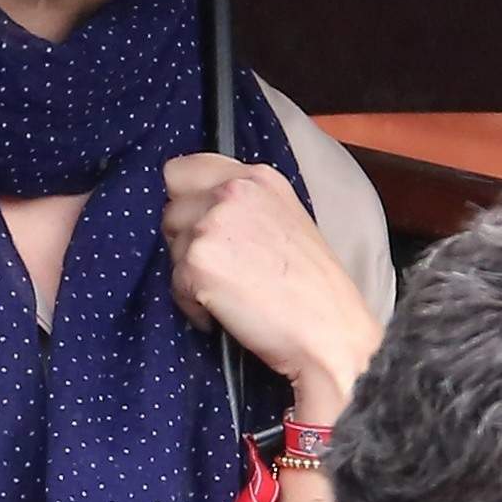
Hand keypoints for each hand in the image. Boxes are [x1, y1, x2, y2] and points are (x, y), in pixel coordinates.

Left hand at [161, 153, 380, 415]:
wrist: (330, 331)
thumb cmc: (314, 287)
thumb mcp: (284, 220)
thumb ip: (242, 204)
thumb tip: (197, 209)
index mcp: (256, 178)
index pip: (182, 170)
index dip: (185, 201)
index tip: (200, 226)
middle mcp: (232, 191)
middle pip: (171, 210)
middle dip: (186, 240)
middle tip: (223, 268)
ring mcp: (212, 224)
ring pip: (171, 248)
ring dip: (190, 274)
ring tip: (231, 293)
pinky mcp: (198, 262)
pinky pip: (174, 284)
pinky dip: (194, 304)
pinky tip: (228, 311)